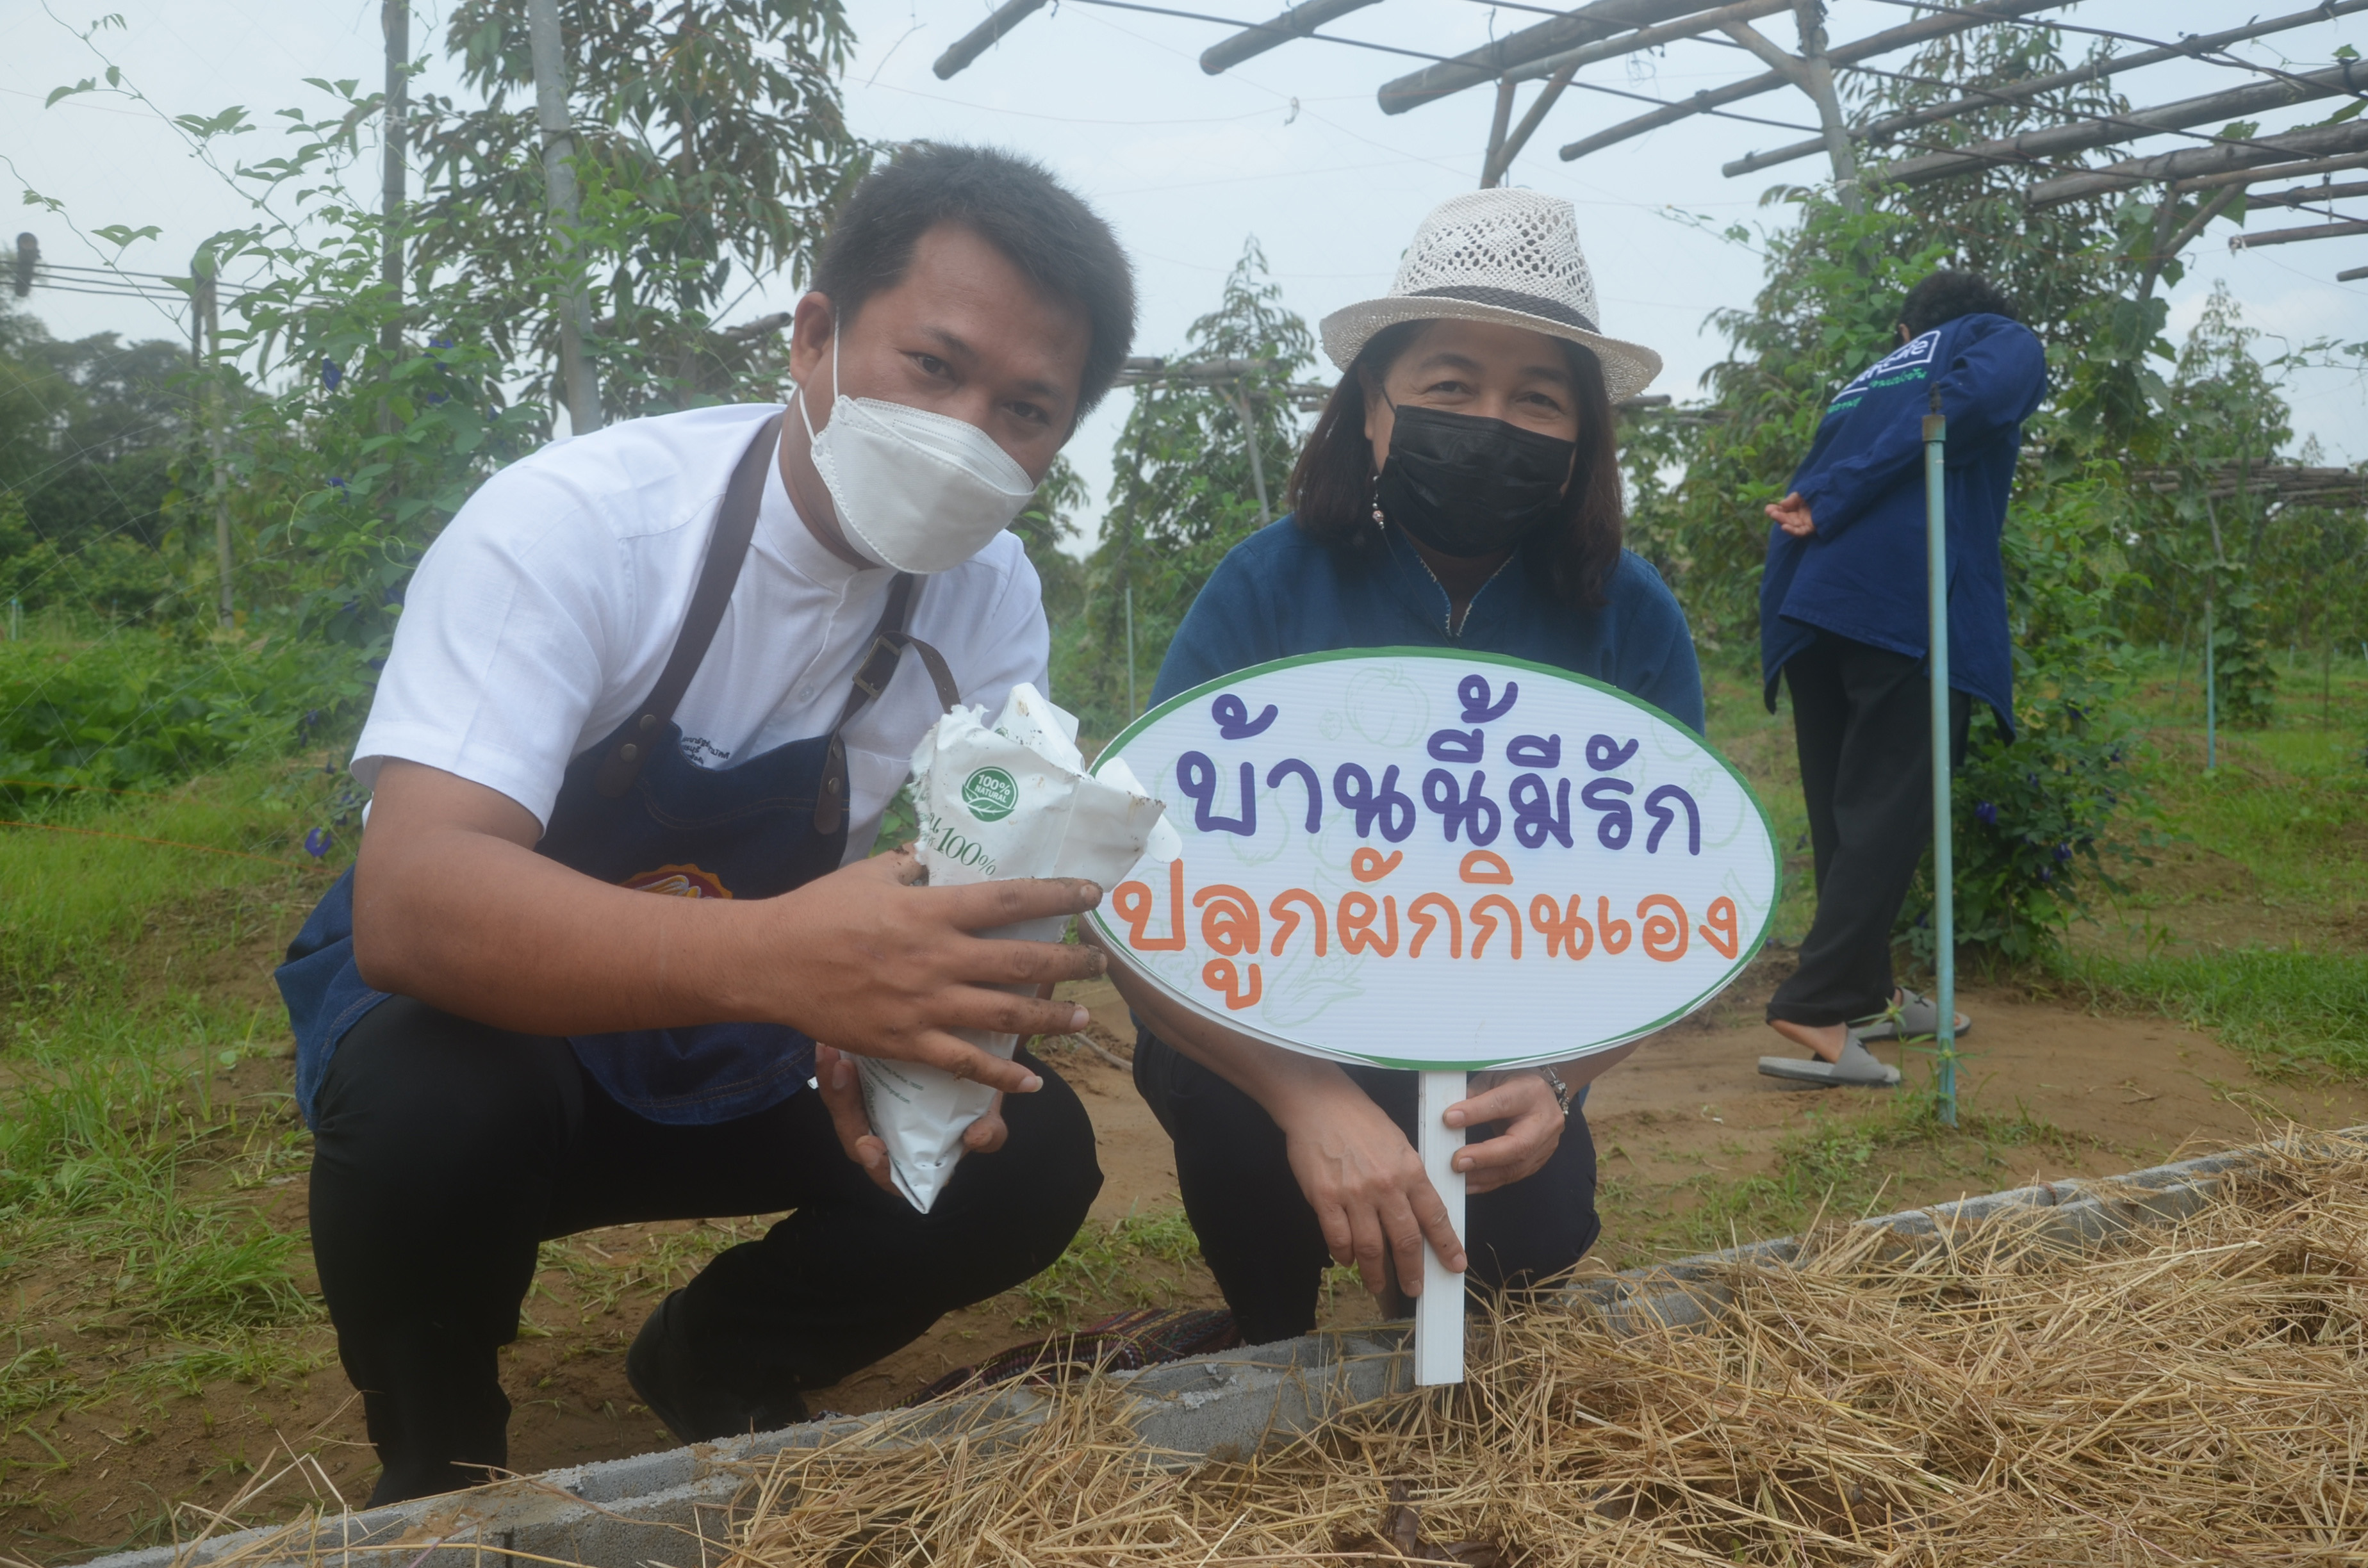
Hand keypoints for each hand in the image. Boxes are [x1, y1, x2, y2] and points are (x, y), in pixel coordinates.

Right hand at [763, 847, 1104, 1095]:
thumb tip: (934, 853)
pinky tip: (1032, 1082)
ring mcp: (924, 1005)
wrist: (771, 962)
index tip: (1091, 894)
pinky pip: (964, 1064)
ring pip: (1004, 1015)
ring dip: (1050, 1018)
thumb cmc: (818, 911)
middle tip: (1100, 964)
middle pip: (1021, 961)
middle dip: (1069, 963)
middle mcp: (937, 958)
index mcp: (931, 911)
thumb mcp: (869, 874)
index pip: (1009, 899)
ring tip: (1082, 1017)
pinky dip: (1001, 1076)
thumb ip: (909, 866)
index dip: (1057, 896)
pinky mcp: (905, 1042)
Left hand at [816, 1043, 1006, 1192]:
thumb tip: (976, 1137)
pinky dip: (830, 1068)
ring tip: (832, 1056)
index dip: (878, 1166)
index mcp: (915, 1160)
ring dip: (833, 1085)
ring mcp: (872, 1115)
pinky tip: (828, 1046)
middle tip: (842, 1077)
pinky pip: (838, 1086)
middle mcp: (888, 1141)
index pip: (890, 1176)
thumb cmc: (979, 1097)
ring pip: (843, 1111)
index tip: (872, 1147)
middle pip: (855, 1139)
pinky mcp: (861, 1089)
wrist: (974, 1058)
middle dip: (844, 1109)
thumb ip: (989, 1131)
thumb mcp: (988, 1115)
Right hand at [1276, 1078, 1465, 1300]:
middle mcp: (1386, 1186)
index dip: (1447, 1245)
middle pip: (1405, 1240)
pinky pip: (1338, 1239)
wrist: (1320, 1103)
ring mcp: (1354, 1194)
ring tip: (1379, 1285)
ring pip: (1370, 1247)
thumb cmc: (1361, 1121)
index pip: (1435, 1216)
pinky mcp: (1325, 1198)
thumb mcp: (1399, 1144)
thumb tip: (1418, 1215)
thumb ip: (1409, 1179)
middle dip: (1413, 1271)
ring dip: (1376, 1273)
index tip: (1455, 1265)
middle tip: (1415, 1289)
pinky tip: (1347, 1259)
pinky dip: (1344, 1255)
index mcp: (1410, 1170)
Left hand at [1444, 1072, 1564, 1194]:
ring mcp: (1546, 1144)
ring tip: (1458, 1177)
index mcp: (1531, 1091)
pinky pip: (1514, 1176)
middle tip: (1456, 1162)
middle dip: (1484, 1156)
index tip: (1448, 1119)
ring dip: (1483, 1175)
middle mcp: (1545, 1120)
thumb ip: (1474, 1094)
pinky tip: (1469, 1184)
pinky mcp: (1540, 1160)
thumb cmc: (1514, 1082)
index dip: (1475, 1112)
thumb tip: (1450, 1117)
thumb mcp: (1494, 1076)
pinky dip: (1489, 1181)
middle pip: (1518, 1145)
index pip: (1502, 1103)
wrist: (1541, 1094)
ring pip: (1516, 1167)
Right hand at [1765, 492, 1815, 537]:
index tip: (1768, 508)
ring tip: (1774, 515)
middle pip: (1787, 518)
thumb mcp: (1802, 492)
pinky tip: (1784, 526)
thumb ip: (1792, 499)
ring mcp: (1807, 522)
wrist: (1835, 493)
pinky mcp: (1813, 528)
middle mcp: (1802, 515)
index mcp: (1799, 506)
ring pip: (1791, 525)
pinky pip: (1801, 532)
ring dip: (1782, 521)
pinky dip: (1792, 531)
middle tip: (1769, 512)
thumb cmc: (1820, 490)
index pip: (1785, 510)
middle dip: (1777, 515)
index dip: (1776, 510)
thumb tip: (1781, 505)